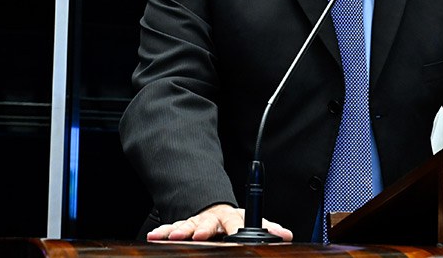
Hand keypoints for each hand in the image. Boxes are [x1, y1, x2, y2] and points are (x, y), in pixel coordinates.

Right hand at [146, 204, 293, 241]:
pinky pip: (173, 228)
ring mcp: (198, 221)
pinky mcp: (185, 226)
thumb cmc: (232, 219)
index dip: (236, 227)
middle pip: (210, 222)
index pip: (237, 219)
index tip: (235, 234)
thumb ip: (267, 227)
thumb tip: (287, 234)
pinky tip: (155, 236)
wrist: (212, 206)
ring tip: (173, 236)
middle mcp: (214, 217)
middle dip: (203, 228)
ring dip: (181, 230)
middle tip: (199, 235)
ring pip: (188, 225)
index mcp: (233, 215)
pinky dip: (164, 231)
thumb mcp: (249, 221)